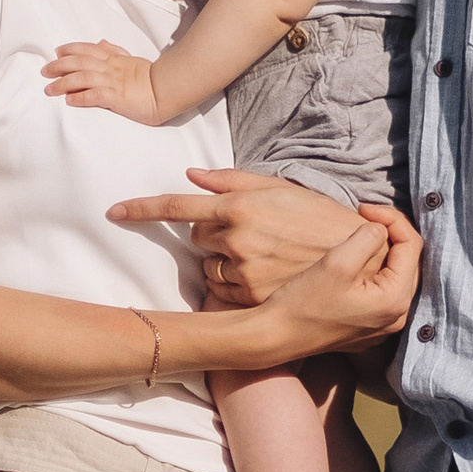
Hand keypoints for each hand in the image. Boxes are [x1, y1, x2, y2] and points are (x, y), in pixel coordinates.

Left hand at [45, 38, 161, 120]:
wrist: (167, 90)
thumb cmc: (151, 77)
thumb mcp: (131, 59)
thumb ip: (115, 51)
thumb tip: (101, 42)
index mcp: (114, 59)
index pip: (88, 50)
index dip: (71, 49)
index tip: (57, 51)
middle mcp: (110, 68)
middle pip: (79, 63)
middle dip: (59, 65)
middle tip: (45, 71)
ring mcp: (113, 82)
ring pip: (83, 78)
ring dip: (64, 83)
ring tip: (49, 89)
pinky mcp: (117, 98)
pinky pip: (95, 96)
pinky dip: (81, 98)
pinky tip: (69, 101)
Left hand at [107, 166, 362, 304]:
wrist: (358, 255)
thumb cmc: (319, 217)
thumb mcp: (279, 188)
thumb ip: (232, 181)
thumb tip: (192, 174)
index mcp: (239, 205)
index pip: (177, 206)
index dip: (141, 209)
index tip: (114, 212)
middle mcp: (236, 237)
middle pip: (196, 236)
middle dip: (214, 233)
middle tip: (252, 232)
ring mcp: (242, 270)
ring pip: (208, 267)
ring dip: (223, 261)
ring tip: (263, 256)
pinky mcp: (251, 297)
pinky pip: (222, 292)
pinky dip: (233, 286)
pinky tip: (263, 277)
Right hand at [255, 202, 420, 359]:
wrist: (276, 337)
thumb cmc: (303, 302)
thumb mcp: (337, 262)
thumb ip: (367, 238)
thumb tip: (381, 228)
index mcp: (394, 299)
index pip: (412, 245)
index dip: (391, 219)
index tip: (363, 207)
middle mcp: (396, 317)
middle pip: (408, 262)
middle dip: (390, 235)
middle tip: (364, 217)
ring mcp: (383, 326)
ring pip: (396, 277)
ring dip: (383, 253)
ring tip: (359, 236)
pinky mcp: (369, 329)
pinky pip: (383, 293)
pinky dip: (375, 273)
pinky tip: (355, 263)